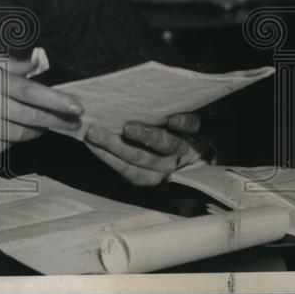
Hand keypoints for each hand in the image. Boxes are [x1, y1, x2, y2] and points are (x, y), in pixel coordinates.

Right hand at [0, 47, 83, 155]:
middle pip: (33, 117)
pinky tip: (13, 129)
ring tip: (44, 123)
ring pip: (20, 134)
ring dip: (36, 129)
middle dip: (57, 121)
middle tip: (74, 122)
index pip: (33, 93)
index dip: (58, 101)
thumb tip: (33, 65)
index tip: (77, 107)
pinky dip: (13, 138)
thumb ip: (3, 60)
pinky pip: (3, 146)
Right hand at [84, 112, 204, 186]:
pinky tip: (172, 119)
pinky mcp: (199, 131)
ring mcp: (183, 148)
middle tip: (95, 132)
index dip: (107, 157)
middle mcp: (167, 164)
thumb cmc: (162, 151)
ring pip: (164, 145)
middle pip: (140, 158)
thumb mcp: (144, 158)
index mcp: (152, 174)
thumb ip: (124, 148)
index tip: (87, 141)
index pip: (128, 169)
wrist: (207, 151)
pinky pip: (192, 128)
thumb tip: (91, 131)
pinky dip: (183, 124)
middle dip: (115, 145)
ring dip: (145, 137)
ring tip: (128, 127)